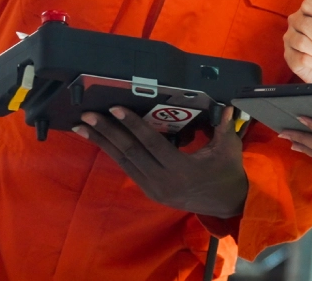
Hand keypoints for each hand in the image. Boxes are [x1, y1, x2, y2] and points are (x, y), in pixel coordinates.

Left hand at [73, 106, 247, 218]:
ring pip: (123, 162)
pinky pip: (128, 168)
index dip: (132, 124)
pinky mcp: (150, 191)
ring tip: (82, 127)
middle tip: (86, 116)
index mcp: (181, 169)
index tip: (114, 109)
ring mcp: (154, 188)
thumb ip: (225, 127)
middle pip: (130, 152)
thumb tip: (227, 106)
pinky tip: (100, 140)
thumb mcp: (229, 149)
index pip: (151, 143)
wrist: (227, 205)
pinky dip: (113, 153)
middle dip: (106, 132)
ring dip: (102, 143)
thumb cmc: (228, 173)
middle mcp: (163, 181)